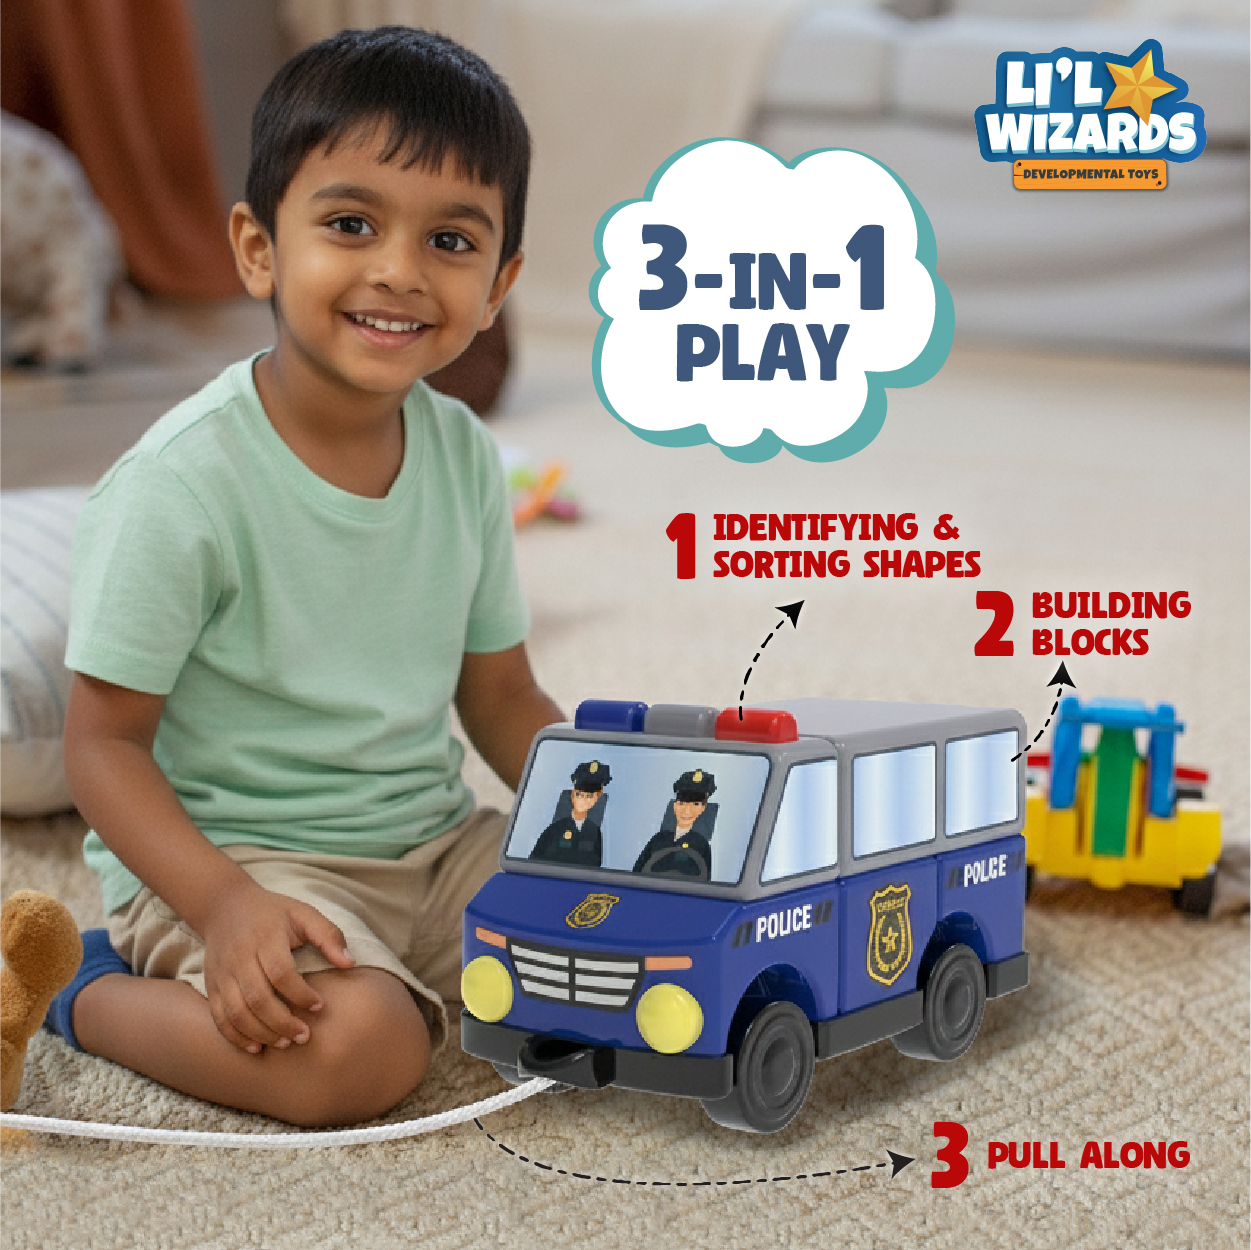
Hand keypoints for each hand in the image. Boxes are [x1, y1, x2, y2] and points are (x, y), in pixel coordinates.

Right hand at [200, 880, 354, 1052]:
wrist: (224, 906)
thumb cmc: (273, 913)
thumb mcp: (303, 913)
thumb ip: (328, 935)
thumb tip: (350, 964)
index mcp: (265, 937)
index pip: (281, 973)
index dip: (301, 994)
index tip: (319, 1006)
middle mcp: (240, 957)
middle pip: (258, 998)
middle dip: (282, 1022)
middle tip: (304, 1036)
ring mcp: (222, 973)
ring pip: (237, 1012)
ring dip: (261, 1033)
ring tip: (285, 1043)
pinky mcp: (211, 985)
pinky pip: (219, 1017)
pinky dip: (236, 1036)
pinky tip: (257, 1047)